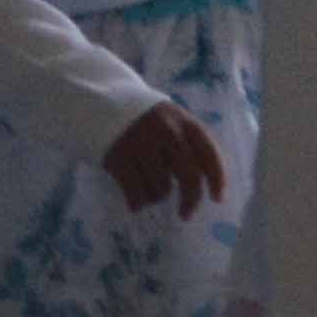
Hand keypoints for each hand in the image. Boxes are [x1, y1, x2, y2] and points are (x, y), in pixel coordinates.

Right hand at [100, 105, 227, 213]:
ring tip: (147, 189)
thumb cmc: (142, 117)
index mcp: (183, 122)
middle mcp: (166, 133)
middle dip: (190, 201)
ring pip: (161, 189)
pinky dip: (138, 203)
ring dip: (156, 197)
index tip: (216, 199)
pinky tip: (135, 203)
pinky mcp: (119, 159)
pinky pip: (137, 194)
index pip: (209, 155)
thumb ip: (189, 142)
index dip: (217, 180)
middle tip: (185, 214)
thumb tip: (207, 179)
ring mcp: (142, 145)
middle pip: (189, 177)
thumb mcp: (171, 119)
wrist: (99, 102)